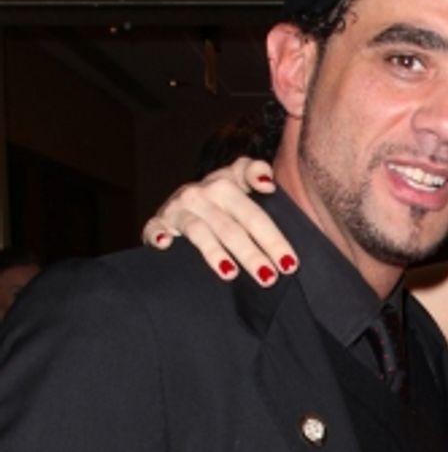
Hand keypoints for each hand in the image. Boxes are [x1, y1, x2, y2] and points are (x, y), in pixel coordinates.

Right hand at [143, 158, 296, 285]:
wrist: (180, 201)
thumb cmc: (219, 199)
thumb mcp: (237, 180)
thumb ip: (254, 173)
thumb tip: (267, 183)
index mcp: (226, 184)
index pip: (253, 212)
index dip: (272, 236)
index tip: (289, 261)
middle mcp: (202, 194)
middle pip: (231, 227)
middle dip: (252, 253)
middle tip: (270, 278)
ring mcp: (179, 209)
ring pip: (199, 231)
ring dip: (215, 253)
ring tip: (231, 273)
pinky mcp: (159, 222)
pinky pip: (155, 228)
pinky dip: (158, 234)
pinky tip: (166, 244)